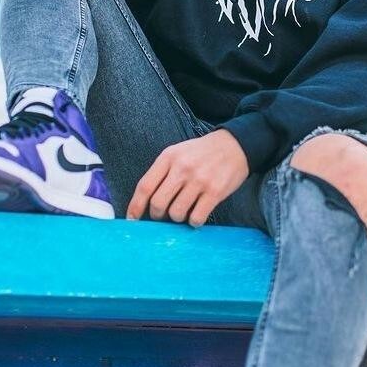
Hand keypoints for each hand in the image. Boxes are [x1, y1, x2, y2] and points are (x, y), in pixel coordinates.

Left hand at [126, 128, 249, 226]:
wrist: (235, 145)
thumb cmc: (201, 153)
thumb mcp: (178, 152)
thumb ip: (162, 172)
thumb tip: (145, 202)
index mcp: (169, 157)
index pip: (145, 186)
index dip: (135, 206)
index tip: (132, 220)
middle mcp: (182, 168)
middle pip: (158, 204)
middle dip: (157, 215)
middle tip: (164, 215)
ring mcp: (199, 180)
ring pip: (176, 213)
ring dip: (177, 218)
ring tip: (184, 210)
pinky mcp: (215, 192)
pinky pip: (196, 218)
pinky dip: (194, 221)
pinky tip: (197, 213)